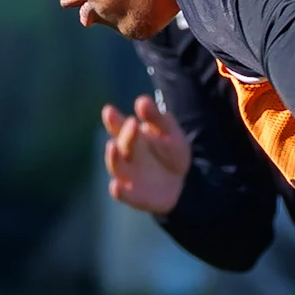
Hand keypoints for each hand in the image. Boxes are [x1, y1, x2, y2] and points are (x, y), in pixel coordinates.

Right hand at [101, 96, 190, 214]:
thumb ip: (157, 118)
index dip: (113, 119)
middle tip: (132, 123)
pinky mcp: (132, 195)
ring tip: (113, 147)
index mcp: (131, 137)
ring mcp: (127, 175)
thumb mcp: (170, 133)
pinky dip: (118, 191)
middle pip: (121, 144)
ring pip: (116, 166)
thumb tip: (141, 100)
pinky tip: (116, 186)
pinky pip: (122, 194)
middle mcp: (125, 155)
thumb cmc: (172, 154)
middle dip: (126, 134)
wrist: (185, 183)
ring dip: (113, 158)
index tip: (109, 110)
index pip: (118, 126)